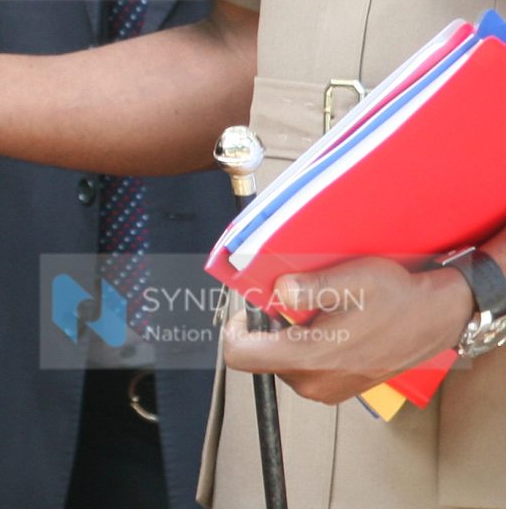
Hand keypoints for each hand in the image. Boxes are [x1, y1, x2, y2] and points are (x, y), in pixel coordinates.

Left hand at [222, 257, 474, 403]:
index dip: (236, 328)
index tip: (251, 308)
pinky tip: (330, 328)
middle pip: (259, 357)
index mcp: (308, 357)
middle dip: (267, 329)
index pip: (239, 355)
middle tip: (295, 305)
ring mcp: (326, 391)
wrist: (435, 318)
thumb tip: (277, 290)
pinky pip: (302, 368)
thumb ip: (310, 288)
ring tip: (320, 315)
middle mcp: (312, 383)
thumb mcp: (353, 280)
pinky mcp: (336, 390)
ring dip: (289, 337)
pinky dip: (306, 347)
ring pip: (280, 361)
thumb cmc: (395, 296)